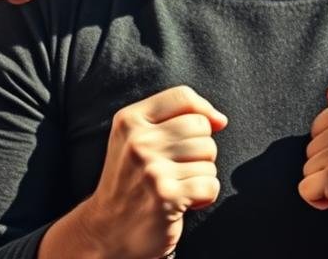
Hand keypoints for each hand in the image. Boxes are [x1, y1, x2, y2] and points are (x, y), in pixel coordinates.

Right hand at [74, 86, 226, 258]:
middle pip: (201, 127)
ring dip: (201, 174)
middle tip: (180, 167)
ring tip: (178, 184)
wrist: (107, 230)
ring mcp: (151, 169)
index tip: (206, 128)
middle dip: (201, 149)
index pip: (182, 96)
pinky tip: (184, 200)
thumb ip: (174, 119)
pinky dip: (204, 196)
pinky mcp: (165, 196)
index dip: (202, 111)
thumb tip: (220, 120)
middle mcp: (138, 141)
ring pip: (209, 157)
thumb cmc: (131, 181)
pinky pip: (211, 184)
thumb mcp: (137, 139)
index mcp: (129, 120)